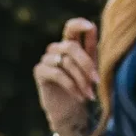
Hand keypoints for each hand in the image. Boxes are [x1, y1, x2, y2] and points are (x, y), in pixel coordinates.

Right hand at [35, 16, 98, 135]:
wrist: (70, 111)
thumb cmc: (84, 88)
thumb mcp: (92, 69)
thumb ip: (92, 51)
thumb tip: (93, 29)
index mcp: (71, 44)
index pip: (72, 27)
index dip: (79, 24)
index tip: (91, 27)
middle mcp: (57, 49)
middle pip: (71, 46)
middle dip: (86, 64)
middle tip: (96, 81)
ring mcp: (46, 59)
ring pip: (66, 62)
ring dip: (81, 80)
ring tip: (89, 94)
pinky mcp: (39, 72)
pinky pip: (58, 74)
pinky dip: (72, 86)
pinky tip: (79, 97)